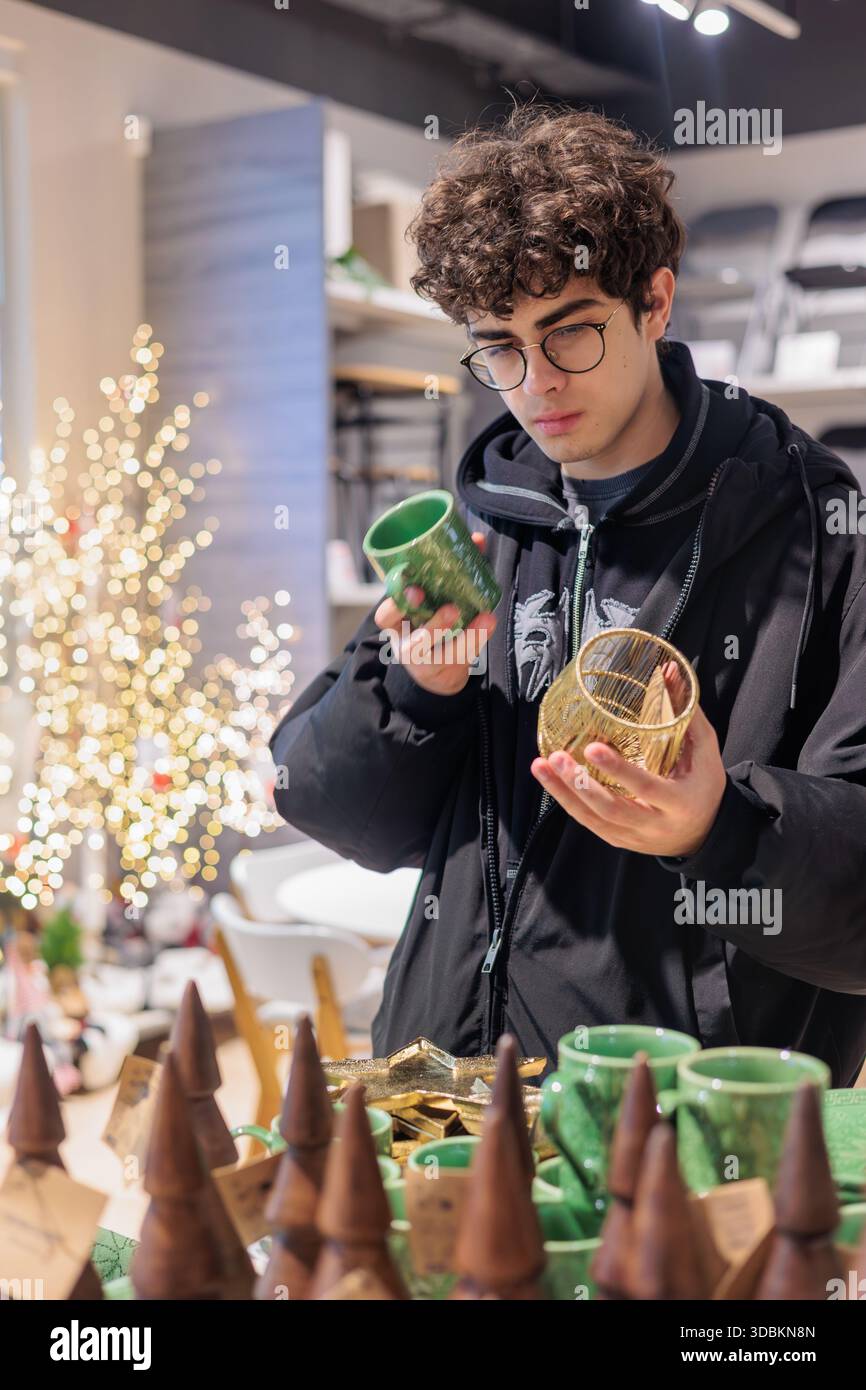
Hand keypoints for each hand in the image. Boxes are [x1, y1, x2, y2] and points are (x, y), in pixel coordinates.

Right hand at [374, 531, 497, 696]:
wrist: (442, 669)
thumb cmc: (434, 622)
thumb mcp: (435, 600)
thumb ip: (450, 571)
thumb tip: (477, 539)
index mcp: (398, 625)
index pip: (385, 618)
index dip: (395, 606)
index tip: (414, 589)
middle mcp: (407, 645)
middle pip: (413, 642)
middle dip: (432, 624)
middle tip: (451, 607)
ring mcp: (427, 662)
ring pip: (445, 656)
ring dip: (464, 636)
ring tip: (480, 615)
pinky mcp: (447, 669)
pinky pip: (461, 656)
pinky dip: (478, 636)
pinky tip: (489, 620)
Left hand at [530, 666, 726, 857]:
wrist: (703, 834)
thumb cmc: (703, 784)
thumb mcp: (705, 749)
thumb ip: (685, 711)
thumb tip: (670, 669)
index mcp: (680, 802)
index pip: (646, 788)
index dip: (619, 770)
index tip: (593, 747)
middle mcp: (655, 825)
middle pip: (611, 809)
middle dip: (580, 784)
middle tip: (556, 757)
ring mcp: (634, 836)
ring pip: (593, 819)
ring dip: (563, 793)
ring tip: (541, 766)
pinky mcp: (618, 840)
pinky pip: (588, 822)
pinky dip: (566, 801)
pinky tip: (550, 780)